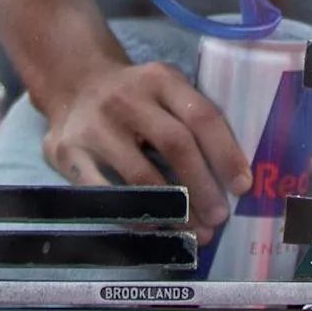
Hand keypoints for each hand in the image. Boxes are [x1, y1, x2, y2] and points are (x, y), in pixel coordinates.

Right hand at [41, 60, 251, 230]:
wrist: (74, 84)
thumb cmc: (136, 98)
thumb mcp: (165, 90)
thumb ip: (192, 120)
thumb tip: (231, 179)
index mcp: (160, 79)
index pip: (201, 115)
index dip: (225, 153)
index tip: (242, 187)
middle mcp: (127, 97)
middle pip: (175, 143)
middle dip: (202, 186)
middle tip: (218, 218)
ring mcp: (95, 125)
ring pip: (140, 174)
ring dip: (172, 208)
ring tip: (193, 231)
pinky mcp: (68, 151)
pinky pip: (104, 191)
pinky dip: (132, 213)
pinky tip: (151, 227)